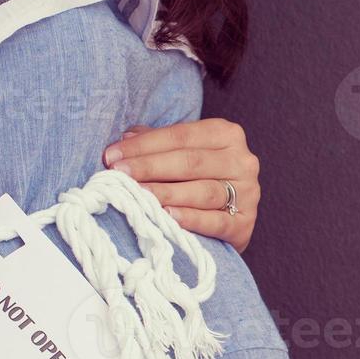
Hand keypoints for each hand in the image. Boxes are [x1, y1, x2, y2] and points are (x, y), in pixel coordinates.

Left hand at [103, 119, 260, 252]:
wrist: (230, 219)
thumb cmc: (198, 181)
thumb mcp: (182, 154)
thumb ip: (157, 143)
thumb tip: (125, 138)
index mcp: (227, 134)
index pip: (180, 136)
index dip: (144, 145)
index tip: (112, 156)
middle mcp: (243, 161)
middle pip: (191, 162)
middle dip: (150, 167)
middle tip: (118, 174)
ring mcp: (248, 193)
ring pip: (203, 191)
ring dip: (166, 193)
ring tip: (138, 195)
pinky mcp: (244, 225)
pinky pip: (216, 221)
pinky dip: (192, 219)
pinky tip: (168, 216)